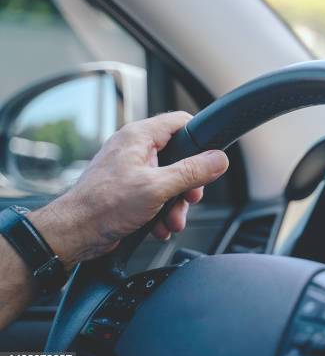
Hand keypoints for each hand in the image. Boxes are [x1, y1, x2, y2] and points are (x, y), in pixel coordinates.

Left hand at [28, 112, 228, 268]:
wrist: (75, 234)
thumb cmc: (103, 206)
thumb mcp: (158, 187)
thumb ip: (191, 172)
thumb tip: (218, 159)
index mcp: (139, 137)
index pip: (180, 122)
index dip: (199, 138)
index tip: (211, 157)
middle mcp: (134, 149)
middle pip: (179, 157)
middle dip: (188, 185)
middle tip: (190, 198)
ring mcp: (131, 170)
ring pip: (169, 181)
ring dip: (175, 205)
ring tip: (172, 221)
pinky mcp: (128, 190)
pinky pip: (156, 196)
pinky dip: (161, 212)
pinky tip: (160, 226)